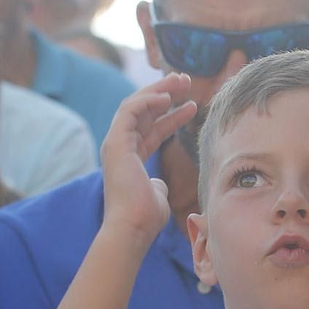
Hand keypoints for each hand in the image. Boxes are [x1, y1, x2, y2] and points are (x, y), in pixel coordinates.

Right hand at [99, 74, 196, 245]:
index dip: (173, 116)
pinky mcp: (116, 142)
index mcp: (130, 158)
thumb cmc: (146, 217)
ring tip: (182, 81)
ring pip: (136, 105)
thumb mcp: (157, 196)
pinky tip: (167, 96)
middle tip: (187, 81)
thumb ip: (158, 185)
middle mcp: (121, 147)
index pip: (153, 129)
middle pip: (144, 112)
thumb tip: (161, 184)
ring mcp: (116, 143)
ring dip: (159, 90)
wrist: (133, 227)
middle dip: (165, 94)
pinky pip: (130, 110)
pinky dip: (148, 100)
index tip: (192, 105)